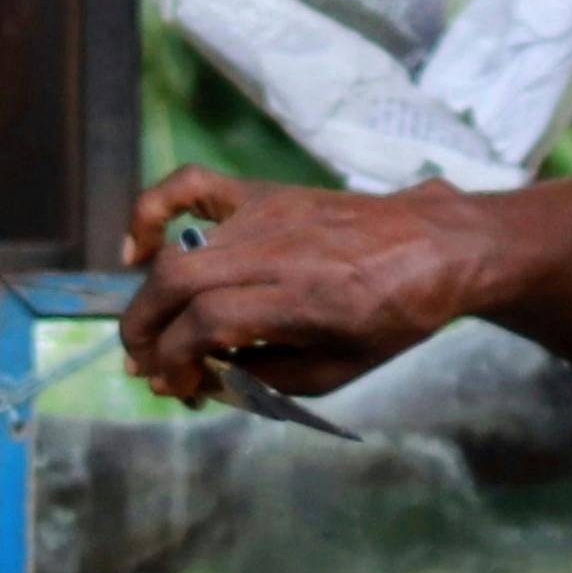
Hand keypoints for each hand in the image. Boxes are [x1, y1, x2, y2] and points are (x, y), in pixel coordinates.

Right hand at [117, 169, 499, 405]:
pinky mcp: (262, 194)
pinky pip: (190, 185)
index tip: (178, 387)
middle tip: (147, 367)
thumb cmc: (394, 316)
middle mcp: (276, 251)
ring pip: (177, 251)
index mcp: (304, 299)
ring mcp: (265, 215)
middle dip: (146, 333)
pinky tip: (138, 249)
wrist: (434, 247)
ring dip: (149, 300)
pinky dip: (150, 211)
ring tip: (152, 334)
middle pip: (177, 282)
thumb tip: (202, 378)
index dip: (177, 360)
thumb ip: (267, 378)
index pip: (208, 322)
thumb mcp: (340, 370)